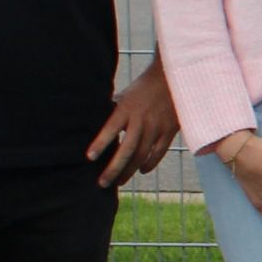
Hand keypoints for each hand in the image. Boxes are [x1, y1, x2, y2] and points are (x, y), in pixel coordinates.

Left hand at [89, 64, 179, 186]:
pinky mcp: (170, 130)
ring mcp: (157, 127)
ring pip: (142, 155)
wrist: (172, 78)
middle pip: (127, 150)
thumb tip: (95, 123)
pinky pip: (158, 152)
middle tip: (103, 183)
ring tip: (119, 181)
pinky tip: (142, 170)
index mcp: (126, 109)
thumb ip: (113, 110)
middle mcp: (141, 120)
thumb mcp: (124, 95)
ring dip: (129, 171)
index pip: (110, 129)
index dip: (100, 144)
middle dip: (113, 169)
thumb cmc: (143, 87)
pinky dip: (149, 163)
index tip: (89, 158)